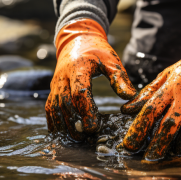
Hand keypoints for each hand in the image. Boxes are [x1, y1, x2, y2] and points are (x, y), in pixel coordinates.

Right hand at [45, 19, 136, 139]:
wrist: (77, 39)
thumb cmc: (97, 51)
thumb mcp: (111, 60)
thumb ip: (120, 79)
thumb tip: (131, 97)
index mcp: (78, 68)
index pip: (79, 92)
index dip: (86, 111)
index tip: (94, 126)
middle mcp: (63, 77)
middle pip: (65, 103)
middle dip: (74, 122)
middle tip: (86, 137)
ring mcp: (56, 83)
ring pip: (55, 107)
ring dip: (63, 125)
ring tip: (75, 139)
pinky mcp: (53, 89)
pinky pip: (49, 107)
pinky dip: (53, 121)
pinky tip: (61, 134)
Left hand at [121, 43, 180, 160]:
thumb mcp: (169, 73)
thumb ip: (148, 92)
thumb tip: (127, 109)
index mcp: (172, 87)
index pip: (151, 110)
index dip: (138, 129)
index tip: (129, 144)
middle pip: (169, 127)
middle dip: (157, 146)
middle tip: (149, 158)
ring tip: (175, 153)